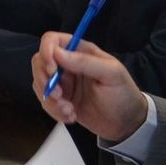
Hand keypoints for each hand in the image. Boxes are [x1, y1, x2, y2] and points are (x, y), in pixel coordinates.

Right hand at [31, 33, 147, 141]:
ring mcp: (63, 82)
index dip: (46, 52)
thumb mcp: (110, 74)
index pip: (52, 40)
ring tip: (69, 110)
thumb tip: (57, 53)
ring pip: (39, 84)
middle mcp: (68, 64)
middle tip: (60, 96)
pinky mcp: (60, 100)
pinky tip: (71, 116)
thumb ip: (85, 62)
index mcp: (80, 51)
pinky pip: (45, 101)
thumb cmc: (123, 94)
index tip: (52, 70)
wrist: (126, 124)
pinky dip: (54, 111)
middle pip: (39, 62)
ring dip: (51, 100)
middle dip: (45, 81)